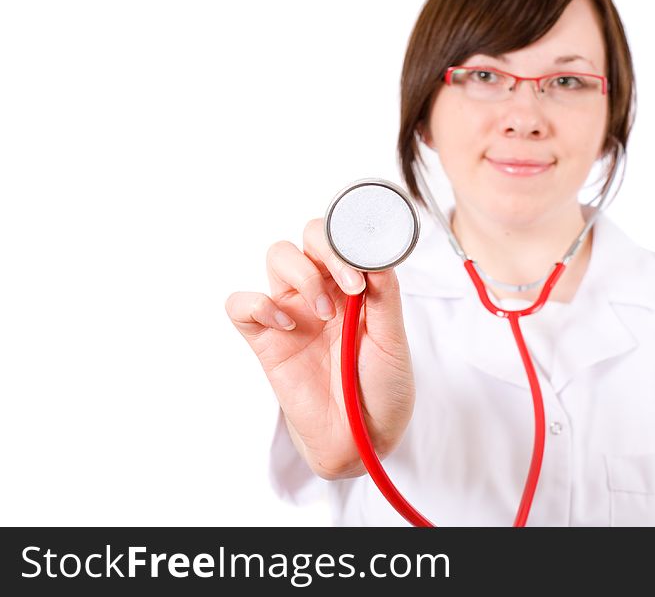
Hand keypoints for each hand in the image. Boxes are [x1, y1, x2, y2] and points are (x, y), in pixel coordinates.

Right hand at [226, 218, 414, 478]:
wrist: (362, 437)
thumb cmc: (381, 387)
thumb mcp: (393, 340)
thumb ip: (385, 295)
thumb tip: (376, 254)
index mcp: (354, 285)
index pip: (343, 236)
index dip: (351, 239)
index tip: (367, 265)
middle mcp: (323, 290)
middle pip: (308, 237)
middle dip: (328, 250)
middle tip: (351, 287)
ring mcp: (292, 311)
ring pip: (277, 256)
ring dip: (302, 275)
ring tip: (326, 314)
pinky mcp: (266, 340)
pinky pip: (240, 305)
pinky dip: (258, 305)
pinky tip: (287, 326)